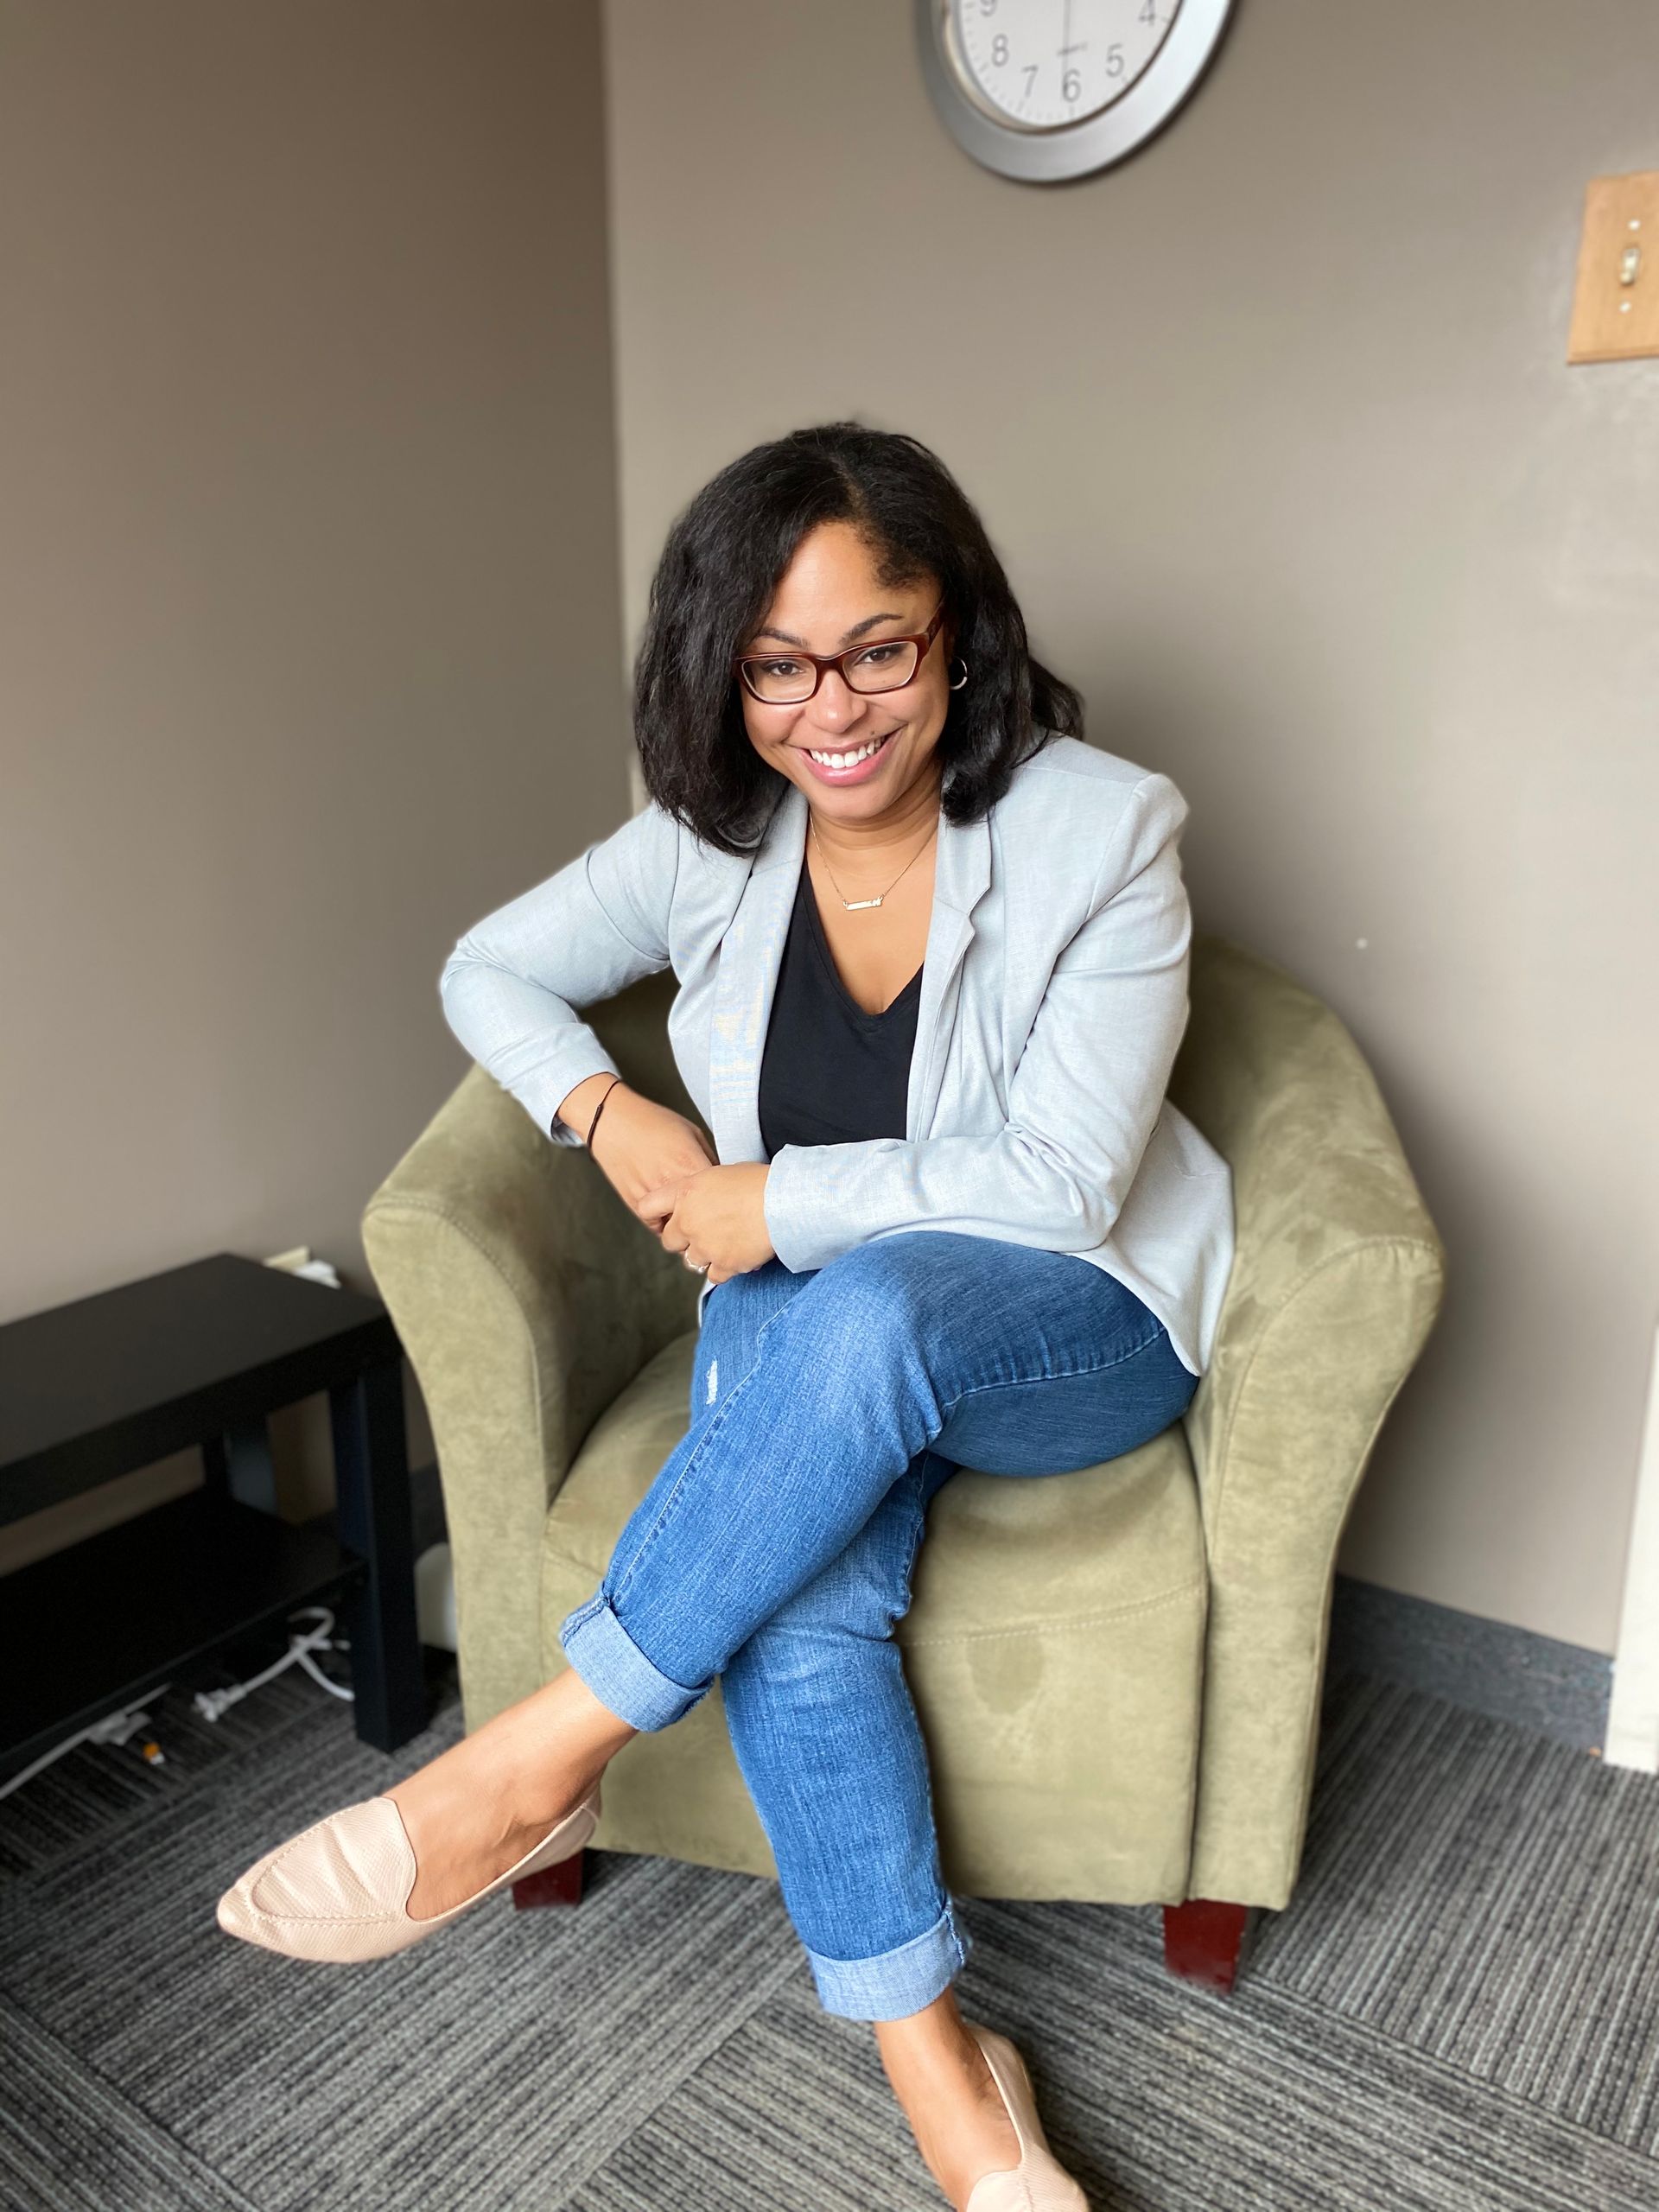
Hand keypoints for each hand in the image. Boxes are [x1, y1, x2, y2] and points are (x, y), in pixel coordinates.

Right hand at [560, 1080, 715, 1228]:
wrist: (613, 1122)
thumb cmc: (652, 1122)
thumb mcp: (692, 1132)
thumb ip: (709, 1159)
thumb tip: (721, 1180)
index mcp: (689, 1164)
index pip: (720, 1195)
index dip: (726, 1197)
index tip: (726, 1196)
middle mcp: (671, 1184)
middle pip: (701, 1215)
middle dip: (708, 1213)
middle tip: (710, 1208)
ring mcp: (652, 1197)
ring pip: (679, 1226)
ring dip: (686, 1221)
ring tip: (688, 1209)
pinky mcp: (635, 1204)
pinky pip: (658, 1226)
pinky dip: (665, 1222)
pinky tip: (668, 1209)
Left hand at [637, 1162, 774, 1286]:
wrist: (783, 1201)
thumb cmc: (759, 1181)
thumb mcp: (721, 1173)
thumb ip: (701, 1188)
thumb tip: (702, 1197)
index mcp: (684, 1193)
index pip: (648, 1207)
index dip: (654, 1215)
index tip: (664, 1220)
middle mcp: (688, 1221)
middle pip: (670, 1241)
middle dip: (684, 1239)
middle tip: (704, 1233)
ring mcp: (704, 1246)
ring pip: (692, 1261)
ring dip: (706, 1255)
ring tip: (726, 1243)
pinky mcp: (724, 1264)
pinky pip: (714, 1275)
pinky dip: (724, 1268)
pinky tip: (738, 1256)